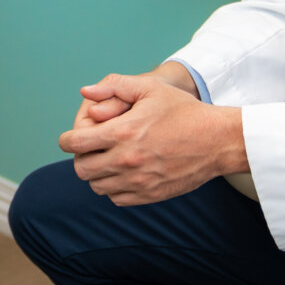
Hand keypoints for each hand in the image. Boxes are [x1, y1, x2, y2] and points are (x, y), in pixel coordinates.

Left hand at [58, 73, 246, 206]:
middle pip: (82, 169)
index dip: (67, 140)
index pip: (75, 144)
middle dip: (80, 158)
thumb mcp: (150, 89)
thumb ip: (114, 86)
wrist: (217, 141)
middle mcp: (126, 160)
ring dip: (97, 174)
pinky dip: (114, 188)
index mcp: (122, 133)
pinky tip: (123, 173)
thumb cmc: (183, 111)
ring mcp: (138, 181)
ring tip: (107, 160)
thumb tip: (85, 92)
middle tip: (90, 150)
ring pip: (97, 186)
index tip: (71, 138)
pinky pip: (117, 198)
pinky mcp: (149, 195)